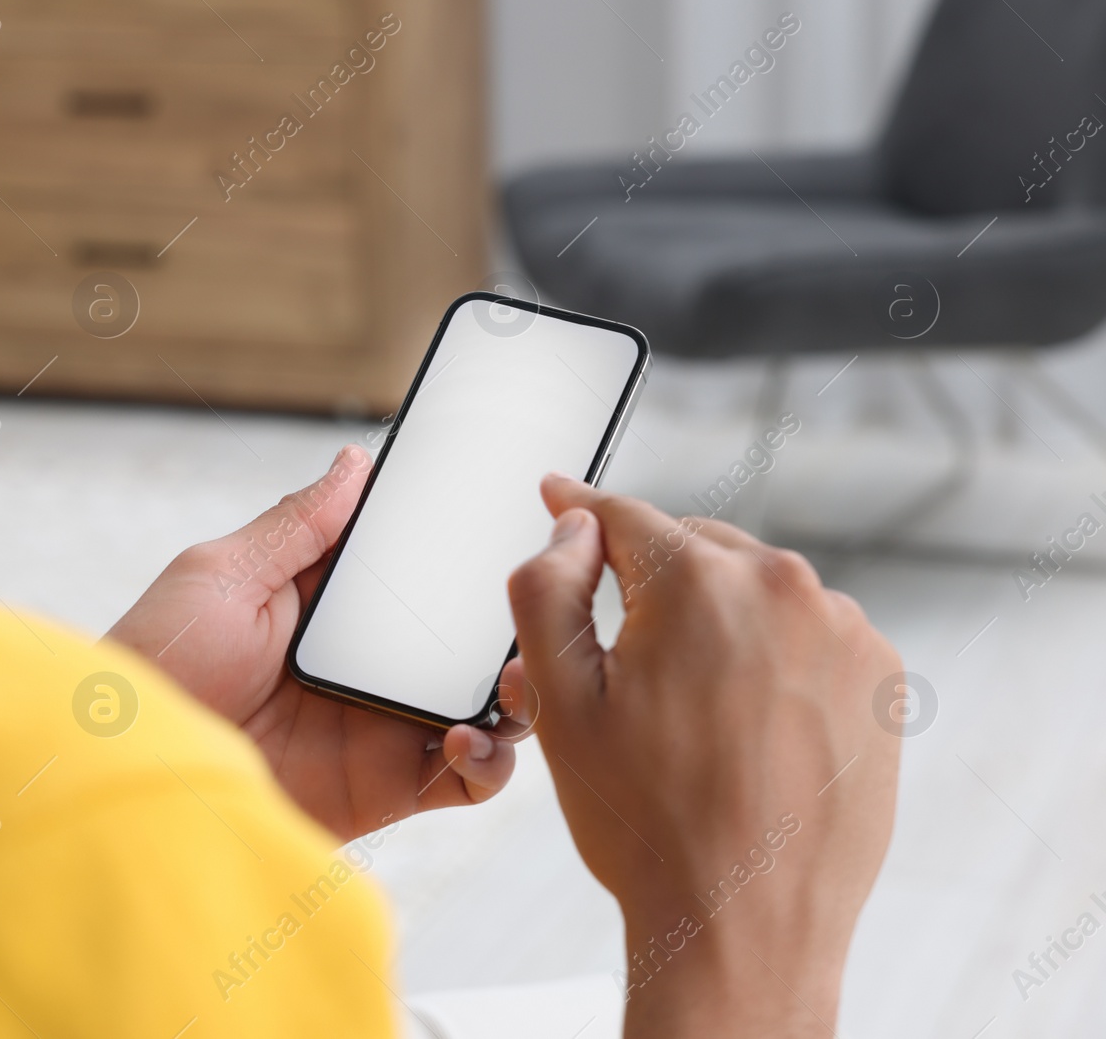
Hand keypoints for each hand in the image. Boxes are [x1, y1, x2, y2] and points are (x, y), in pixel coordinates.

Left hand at [108, 445, 524, 841]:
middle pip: (467, 640)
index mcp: (332, 605)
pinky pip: (465, 779)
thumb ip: (298, 525)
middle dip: (517, 623)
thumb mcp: (223, 575)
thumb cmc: (157, 663)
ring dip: (521, 690)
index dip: (468, 553)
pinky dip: (491, 760)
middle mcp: (368, 664)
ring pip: (487, 707)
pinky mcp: (386, 788)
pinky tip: (467, 736)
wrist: (126, 767)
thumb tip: (357, 462)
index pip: (418, 573)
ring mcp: (382, 726)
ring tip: (514, 676)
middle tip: (547, 602)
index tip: (517, 525)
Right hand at [506, 475, 900, 1037]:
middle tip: (615, 664)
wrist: (745, 926)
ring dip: (714, 624)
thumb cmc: (649, 825)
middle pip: (690, 550)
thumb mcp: (560, 704)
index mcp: (699, 582)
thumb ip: (544, 589)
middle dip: (648, 587)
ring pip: (752, 593)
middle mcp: (784, 588)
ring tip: (688, 714)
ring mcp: (844, 632)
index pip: (621, 516)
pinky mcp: (880, 679)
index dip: (577, 511)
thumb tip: (572, 525)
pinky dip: (771, 660)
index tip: (559, 498)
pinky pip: (807, 636)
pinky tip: (744, 727)